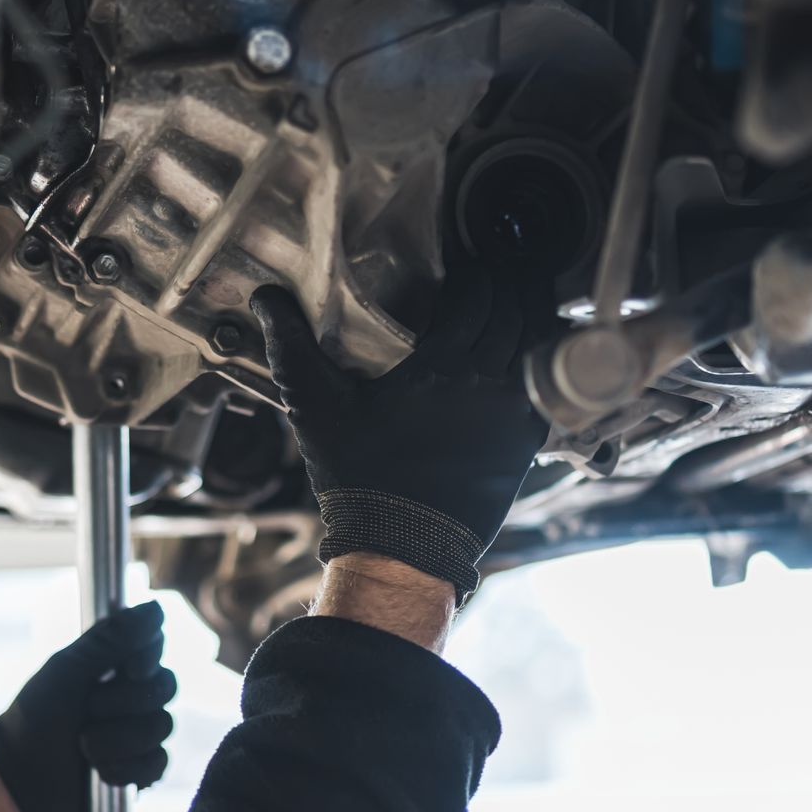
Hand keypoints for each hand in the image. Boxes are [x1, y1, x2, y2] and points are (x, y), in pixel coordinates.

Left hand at [0, 601, 176, 811]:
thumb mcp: (65, 673)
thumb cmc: (34, 720)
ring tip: (85, 747)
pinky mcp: (142, 767)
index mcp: (112, 662)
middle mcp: (131, 692)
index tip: (129, 670)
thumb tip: (155, 607)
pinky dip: (128, 768)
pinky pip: (159, 763)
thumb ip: (110, 640)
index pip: (154, 643)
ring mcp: (139, 730)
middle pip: (166, 685)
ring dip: (119, 740)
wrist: (19, 783)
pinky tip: (101, 772)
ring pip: (162, 726)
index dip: (148, 656)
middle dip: (124, 704)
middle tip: (88, 712)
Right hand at [250, 265, 551, 599]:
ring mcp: (515, 414)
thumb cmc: (359, 478)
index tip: (463, 262)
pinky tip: (525, 355)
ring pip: (538, 343)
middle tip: (492, 274)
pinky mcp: (527, 443)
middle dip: (507, 284)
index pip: (477, 293)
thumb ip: (292, 347)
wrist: (402, 548)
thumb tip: (266, 299)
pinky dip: (539, 360)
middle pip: (516, 309)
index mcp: (443, 366)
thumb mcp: (316, 408)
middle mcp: (489, 383)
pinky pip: (545, 385)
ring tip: (513, 303)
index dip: (473, 270)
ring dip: (528, 317)